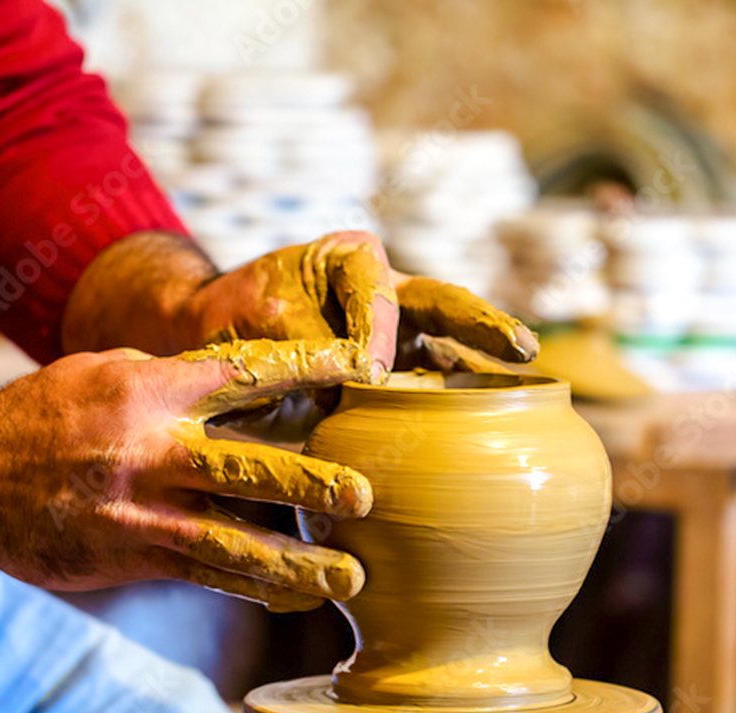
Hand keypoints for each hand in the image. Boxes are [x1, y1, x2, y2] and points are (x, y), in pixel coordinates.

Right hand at [0, 339, 377, 610]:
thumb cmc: (43, 417)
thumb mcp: (104, 371)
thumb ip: (174, 376)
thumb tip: (246, 375)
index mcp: (150, 389)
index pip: (242, 373)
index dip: (306, 369)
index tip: (360, 369)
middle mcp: (151, 450)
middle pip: (248, 465)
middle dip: (312, 482)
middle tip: (366, 495)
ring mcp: (142, 510)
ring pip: (233, 538)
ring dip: (298, 561)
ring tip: (353, 578)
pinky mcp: (132, 555)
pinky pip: (205, 575)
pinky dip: (256, 588)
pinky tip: (300, 596)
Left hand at [64, 231, 539, 378]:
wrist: (209, 342)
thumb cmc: (232, 320)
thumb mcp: (263, 323)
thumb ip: (311, 342)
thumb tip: (362, 377)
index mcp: (352, 260)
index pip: (379, 293)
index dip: (377, 332)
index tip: (367, 373)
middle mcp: (385, 290)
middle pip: (444, 304)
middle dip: (484, 327)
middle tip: (521, 349)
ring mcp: (397, 332)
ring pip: (449, 346)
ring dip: (484, 371)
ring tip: (526, 393)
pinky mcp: (396, 373)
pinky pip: (432, 385)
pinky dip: (459, 405)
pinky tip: (492, 430)